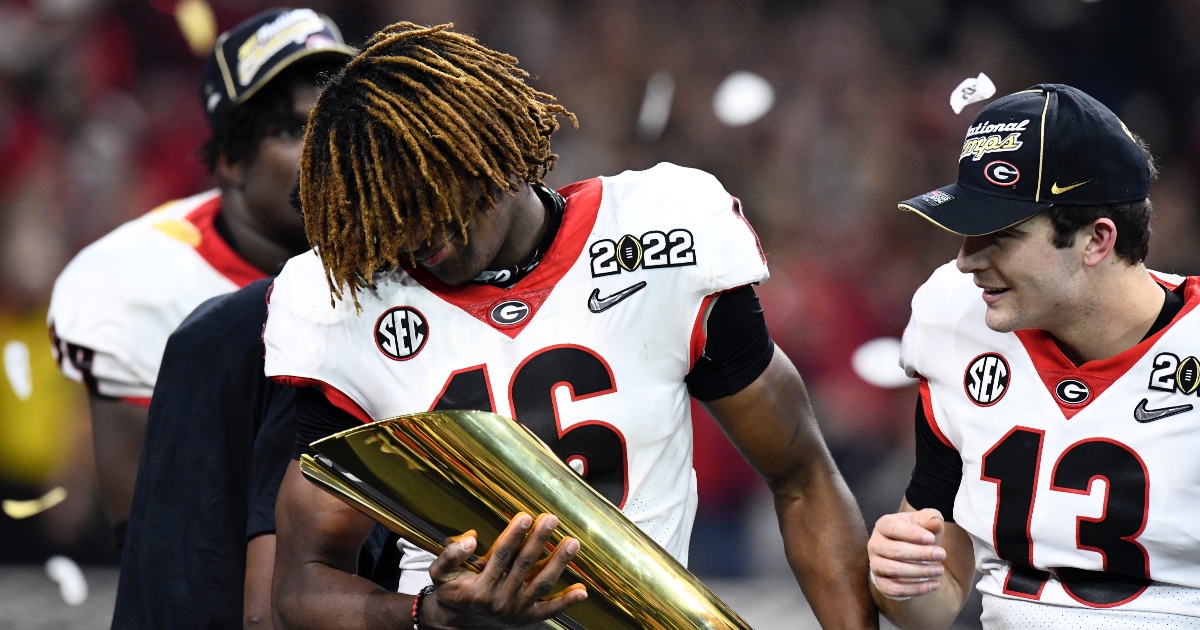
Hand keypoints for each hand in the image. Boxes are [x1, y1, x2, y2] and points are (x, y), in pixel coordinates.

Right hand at [421, 512, 586, 628]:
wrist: (456, 623)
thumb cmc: (452, 591)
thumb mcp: (440, 573)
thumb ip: (450, 554)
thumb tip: (471, 538)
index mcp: (479, 588)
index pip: (500, 556)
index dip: (514, 535)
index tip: (525, 516)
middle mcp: (500, 600)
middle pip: (524, 565)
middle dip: (539, 540)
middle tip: (552, 519)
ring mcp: (516, 610)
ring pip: (540, 584)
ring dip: (558, 563)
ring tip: (572, 543)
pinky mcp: (528, 618)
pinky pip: (549, 610)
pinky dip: (566, 601)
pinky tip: (582, 590)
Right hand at [868, 508, 946, 598]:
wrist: (908, 554)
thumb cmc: (917, 534)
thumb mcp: (925, 522)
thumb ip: (931, 518)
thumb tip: (935, 523)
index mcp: (883, 525)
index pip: (892, 528)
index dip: (912, 534)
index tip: (931, 539)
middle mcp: (875, 544)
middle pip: (894, 550)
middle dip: (920, 554)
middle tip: (942, 554)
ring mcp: (875, 564)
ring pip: (893, 569)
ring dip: (919, 571)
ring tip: (939, 570)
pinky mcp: (880, 582)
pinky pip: (894, 589)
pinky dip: (916, 589)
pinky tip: (934, 584)